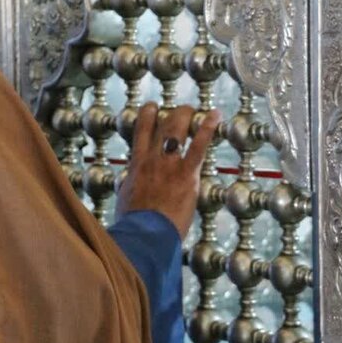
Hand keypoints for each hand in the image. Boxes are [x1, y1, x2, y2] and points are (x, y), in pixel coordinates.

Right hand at [116, 103, 221, 238]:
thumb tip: (129, 185)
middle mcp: (152, 158)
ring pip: (176, 128)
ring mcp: (169, 164)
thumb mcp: (126, 198)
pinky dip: (207, 128)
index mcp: (136, 164)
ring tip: (194, 109)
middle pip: (160, 124)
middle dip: (171, 113)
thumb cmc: (134, 223)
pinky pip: (198, 146)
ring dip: (186, 114)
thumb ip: (131, 186)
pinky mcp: (186, 174)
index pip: (140, 130)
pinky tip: (215, 116)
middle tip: (180, 110)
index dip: (147, 115)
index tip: (152, 108)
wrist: (145, 234)